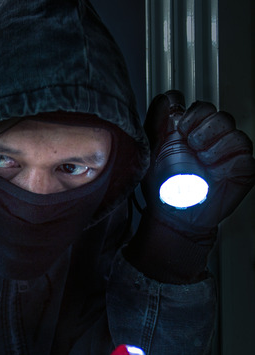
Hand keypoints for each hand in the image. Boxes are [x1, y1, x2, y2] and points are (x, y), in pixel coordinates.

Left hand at [124, 90, 254, 282]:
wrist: (175, 214)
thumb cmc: (163, 185)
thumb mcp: (152, 150)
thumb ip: (157, 120)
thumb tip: (168, 98)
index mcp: (189, 130)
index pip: (198, 106)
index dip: (190, 113)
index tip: (179, 127)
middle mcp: (211, 138)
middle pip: (216, 113)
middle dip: (201, 126)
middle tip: (189, 144)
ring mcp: (228, 151)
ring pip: (232, 129)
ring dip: (212, 143)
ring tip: (200, 159)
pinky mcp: (243, 167)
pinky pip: (244, 152)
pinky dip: (226, 158)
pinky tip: (213, 168)